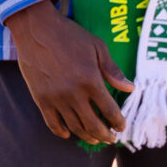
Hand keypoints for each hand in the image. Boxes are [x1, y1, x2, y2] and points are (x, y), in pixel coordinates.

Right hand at [7, 0, 128, 143]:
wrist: (35, 28)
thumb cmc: (69, 35)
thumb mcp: (97, 47)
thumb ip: (113, 70)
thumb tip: (130, 88)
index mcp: (90, 81)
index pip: (110, 111)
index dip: (118, 122)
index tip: (121, 126)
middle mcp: (73, 93)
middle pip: (93, 125)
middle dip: (105, 135)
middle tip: (110, 137)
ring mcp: (55, 97)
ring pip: (74, 127)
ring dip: (87, 136)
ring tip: (94, 138)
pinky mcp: (40, 98)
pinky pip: (52, 123)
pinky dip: (61, 132)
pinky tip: (68, 133)